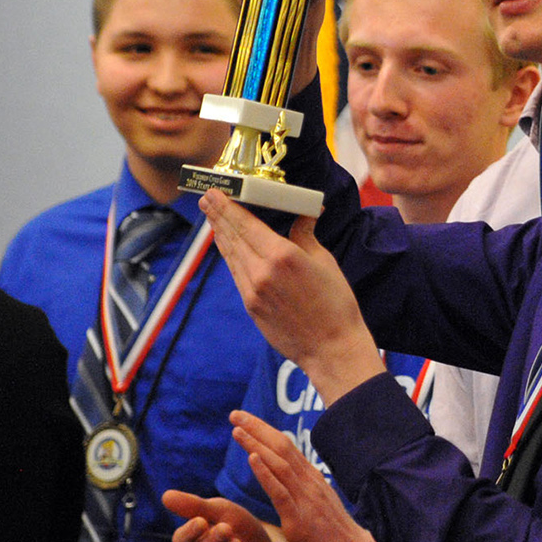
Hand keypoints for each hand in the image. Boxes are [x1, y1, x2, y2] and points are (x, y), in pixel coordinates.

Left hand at [200, 191, 383, 403]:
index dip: (227, 207)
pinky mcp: (251, 307)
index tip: (213, 193)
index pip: (246, 224)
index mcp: (282, 256)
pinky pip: (236, 274)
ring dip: (221, 235)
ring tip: (212, 219)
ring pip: (231, 256)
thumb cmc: (336, 304)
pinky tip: (228, 247)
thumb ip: (305, 235)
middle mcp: (261, 272)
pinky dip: (230, 256)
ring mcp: (252, 292)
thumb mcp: (325, 262)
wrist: (331, 348)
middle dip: (217, 217)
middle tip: (205, 199)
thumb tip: (304, 215)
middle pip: (233, 238)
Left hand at [230, 410, 412, 541]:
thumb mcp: (320, 508)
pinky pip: (280, 492)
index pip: (288, 448)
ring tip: (237, 430)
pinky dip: (265, 473)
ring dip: (256, 445)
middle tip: (235, 414)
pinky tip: (251, 459)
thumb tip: (293, 483)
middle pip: (282, 448)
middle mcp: (310, 483)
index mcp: (314, 480)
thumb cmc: (338, 539)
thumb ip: (306, 493)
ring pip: (278, 464)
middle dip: (257, 429)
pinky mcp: (300, 520)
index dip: (265, 432)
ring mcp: (306, 500)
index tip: (246, 421)